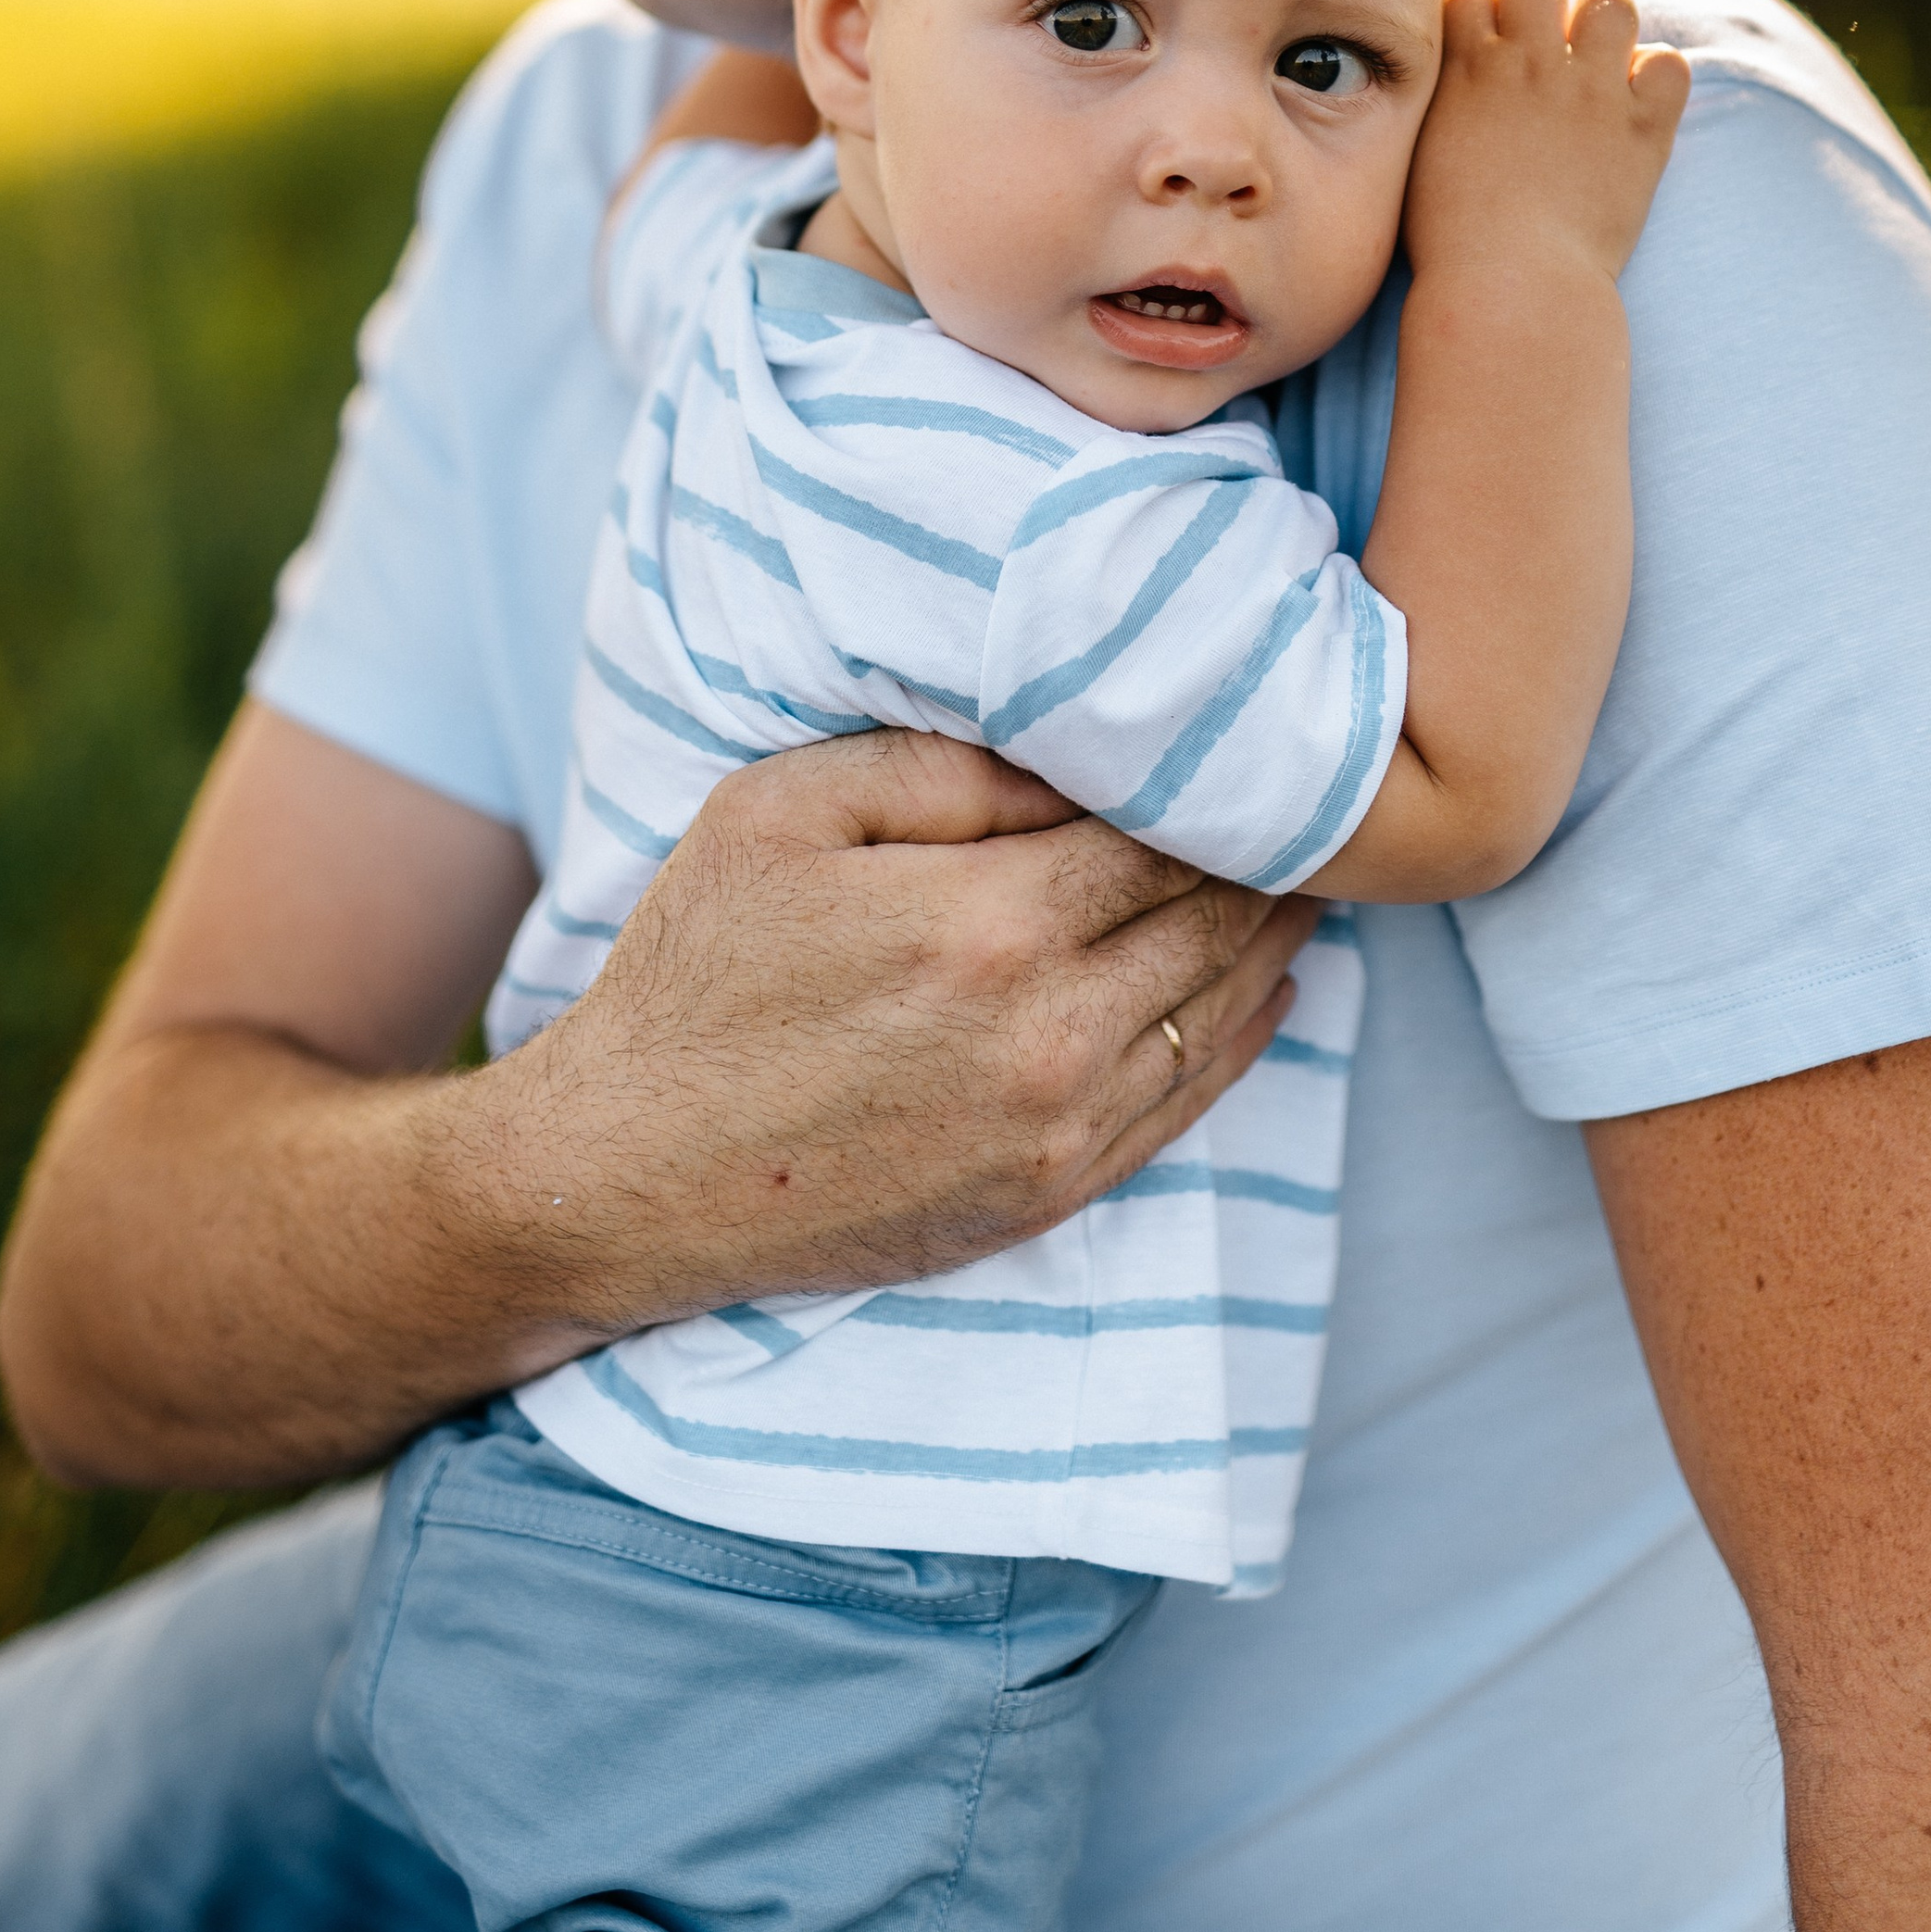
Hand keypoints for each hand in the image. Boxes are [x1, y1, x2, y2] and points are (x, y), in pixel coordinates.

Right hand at [493, 728, 1316, 1331]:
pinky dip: (1244, 1037)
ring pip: (1220, 1010)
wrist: (627, 1174)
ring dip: (1272, 939)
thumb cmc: (697, 970)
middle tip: (1303, 797)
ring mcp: (1058, 1126)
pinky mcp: (1050, 1192)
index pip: (1163, 832)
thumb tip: (1073, 750)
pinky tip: (1267, 990)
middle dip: (1265, 854)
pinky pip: (1189, 1104)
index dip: (1210, 782)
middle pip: (1213, 919)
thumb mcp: (784, 812)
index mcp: (989, 922)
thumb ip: (942, 765)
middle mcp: (1048, 1032)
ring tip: (1301, 876)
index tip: (1240, 739)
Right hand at [1403, 0, 1687, 293]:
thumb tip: (1448, 88)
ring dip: (1604, 24)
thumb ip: (1435, 108)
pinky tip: (1640, 105)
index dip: (1481, 19)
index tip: (1488, 50)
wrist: (1510, 288)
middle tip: (1546, 45)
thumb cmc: (1450, 243)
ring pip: (1610, 2)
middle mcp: (1528, 64)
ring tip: (1599, 61)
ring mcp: (1589, 91)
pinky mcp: (1641, 129)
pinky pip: (1670, 65)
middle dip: (1542, 0)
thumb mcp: (1417, 161)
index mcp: (1466, 70)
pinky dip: (1659, 78)